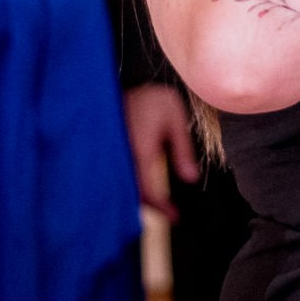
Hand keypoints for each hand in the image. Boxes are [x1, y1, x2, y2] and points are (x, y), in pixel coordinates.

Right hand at [123, 83, 201, 219]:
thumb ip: (182, 148)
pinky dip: (130, 187)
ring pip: (124, 190)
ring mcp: (113, 158)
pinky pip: (118, 179)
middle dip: (151, 207)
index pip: (149, 190)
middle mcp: (123, 158)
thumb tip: (191, 179)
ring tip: (160, 203)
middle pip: (133, 196)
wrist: (114, 83)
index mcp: (140, 150)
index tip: (176, 217)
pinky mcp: (108, 156)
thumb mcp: (174, 117)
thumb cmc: (150, 98)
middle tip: (170, 214)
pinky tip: (143, 187)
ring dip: (140, 199)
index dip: (162, 207)